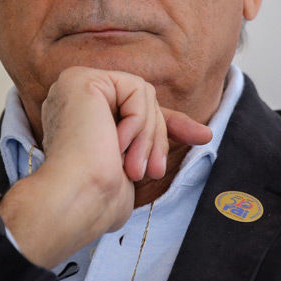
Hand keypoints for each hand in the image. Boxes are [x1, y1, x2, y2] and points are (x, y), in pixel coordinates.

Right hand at [0, 67, 211, 268]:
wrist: (77, 202)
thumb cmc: (100, 196)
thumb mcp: (137, 160)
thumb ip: (156, 137)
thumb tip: (205, 133)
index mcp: (81, 117)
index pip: (134, 111)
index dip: (167, 126)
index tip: (204, 137)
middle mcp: (74, 96)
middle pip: (141, 102)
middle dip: (157, 137)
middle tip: (152, 172)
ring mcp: (75, 84)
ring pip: (143, 94)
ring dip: (148, 135)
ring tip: (134, 168)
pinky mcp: (82, 79)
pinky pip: (135, 89)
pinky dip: (138, 120)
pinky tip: (116, 145)